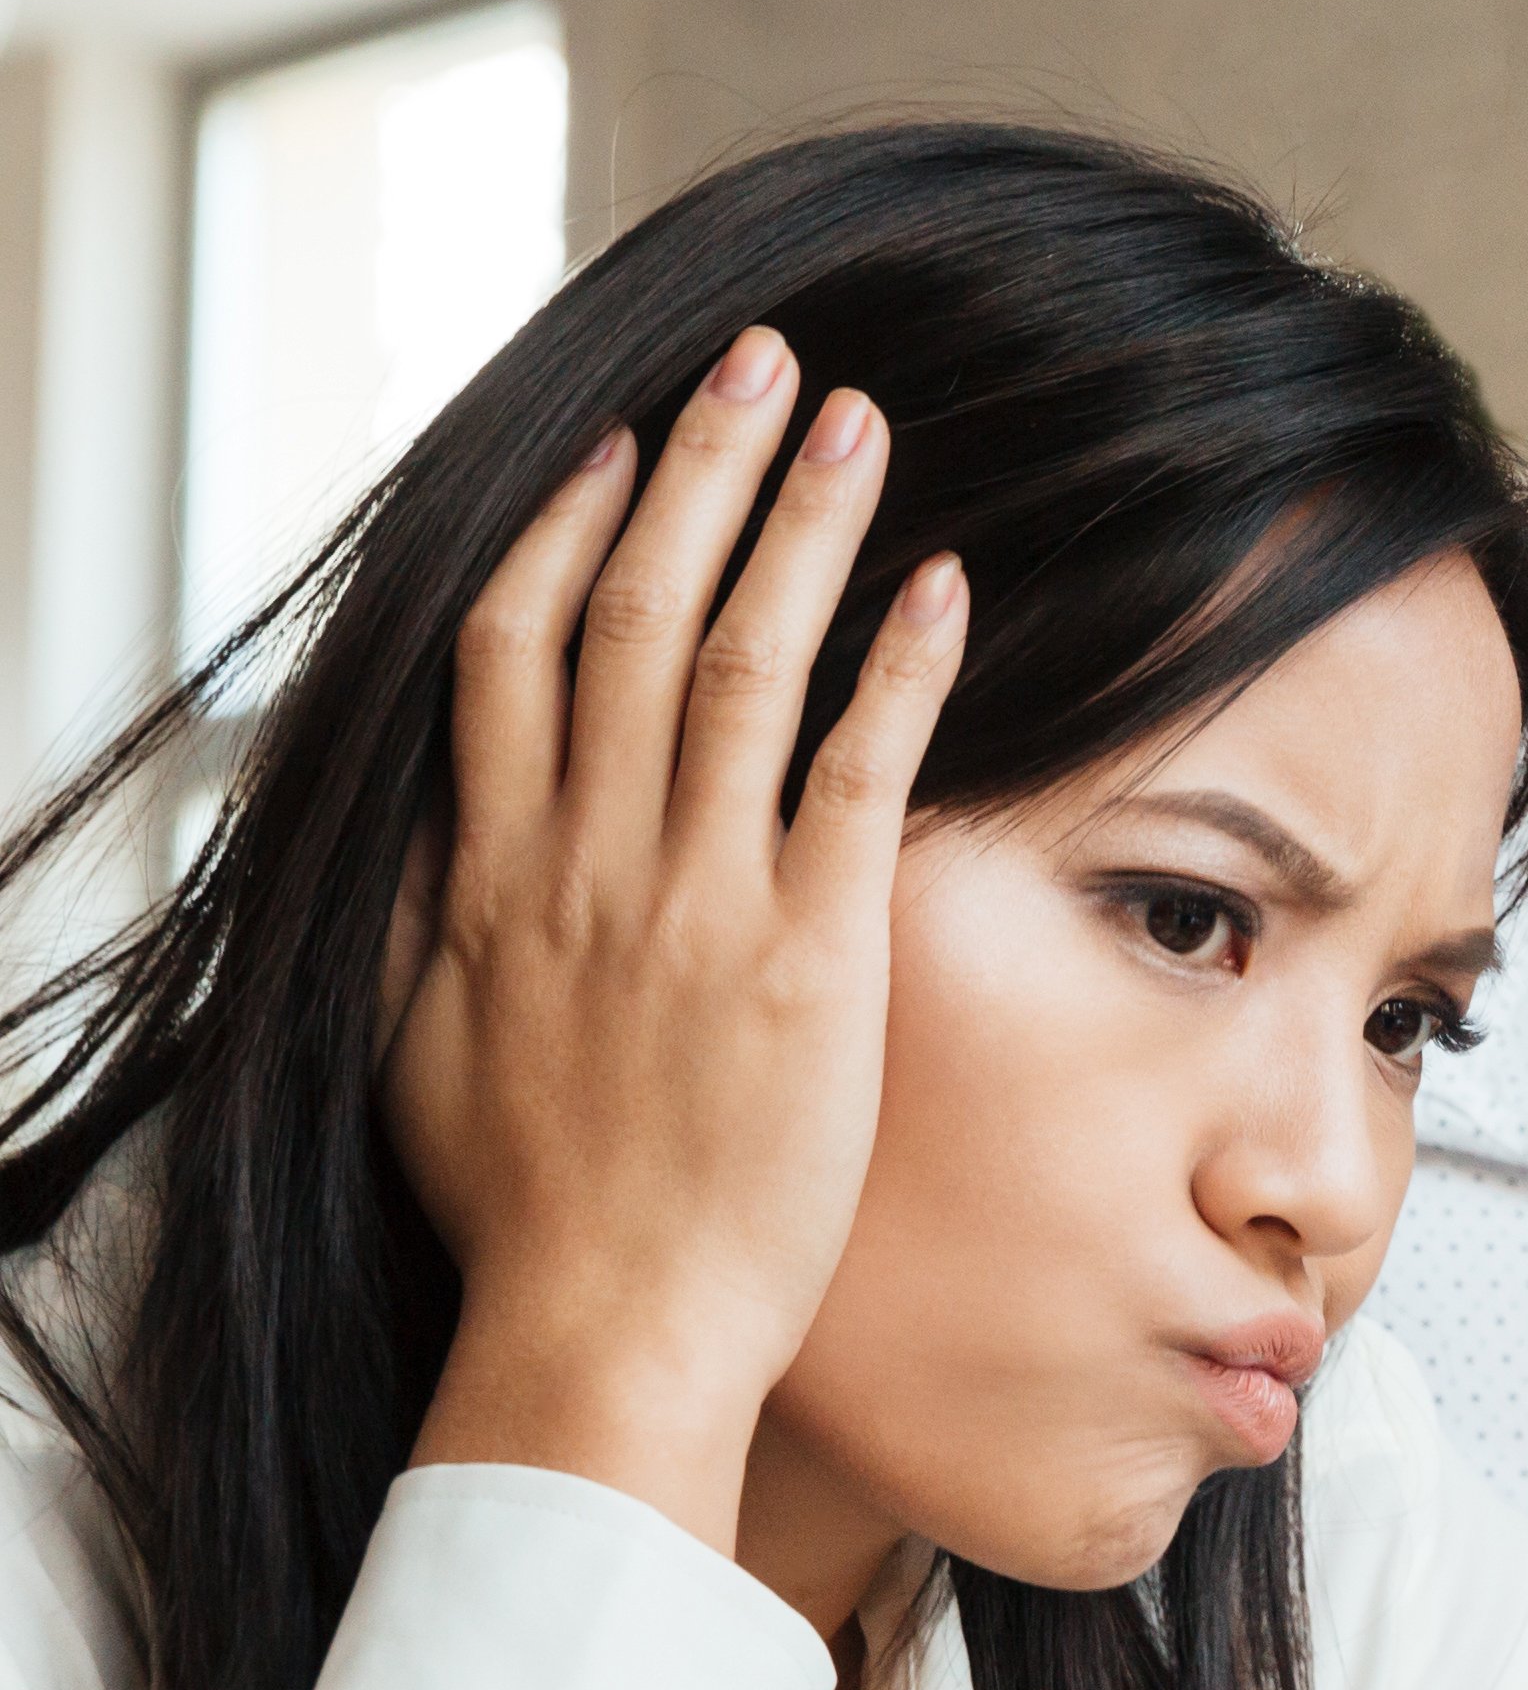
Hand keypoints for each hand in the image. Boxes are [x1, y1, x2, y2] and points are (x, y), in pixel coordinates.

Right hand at [390, 331, 966, 1559]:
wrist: (601, 1326)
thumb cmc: (525, 1213)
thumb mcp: (421, 1046)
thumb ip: (433, 923)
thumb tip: (437, 831)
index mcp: (493, 875)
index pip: (516, 649)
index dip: (569, 526)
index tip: (617, 439)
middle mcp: (586, 863)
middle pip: (633, 614)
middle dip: (697, 473)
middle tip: (761, 362)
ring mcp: (697, 903)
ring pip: (743, 664)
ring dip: (802, 530)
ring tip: (858, 422)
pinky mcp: (808, 959)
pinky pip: (854, 779)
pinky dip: (897, 672)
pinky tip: (944, 586)